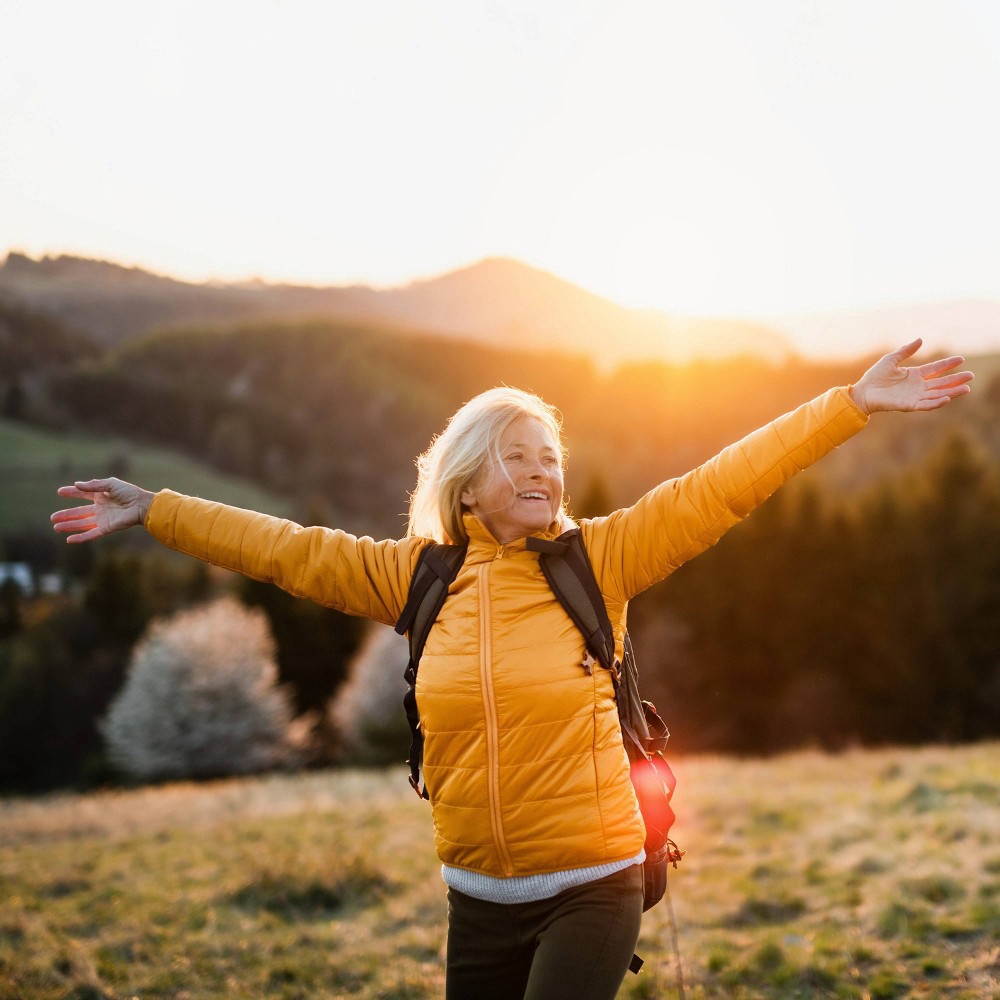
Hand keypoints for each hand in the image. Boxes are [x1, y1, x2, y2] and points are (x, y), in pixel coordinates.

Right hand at [51, 478, 155, 543]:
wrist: (142, 505)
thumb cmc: (129, 492)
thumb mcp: (110, 484)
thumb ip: (93, 485)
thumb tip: (77, 485)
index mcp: (101, 496)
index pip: (82, 494)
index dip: (72, 493)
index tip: (60, 492)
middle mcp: (100, 508)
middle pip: (79, 512)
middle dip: (66, 515)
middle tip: (52, 517)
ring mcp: (102, 519)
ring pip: (82, 524)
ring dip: (69, 526)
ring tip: (56, 527)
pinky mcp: (106, 528)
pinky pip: (91, 534)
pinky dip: (80, 537)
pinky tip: (69, 539)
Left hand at [849, 339, 973, 414]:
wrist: (863, 392)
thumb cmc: (874, 377)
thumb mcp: (891, 360)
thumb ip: (905, 351)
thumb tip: (921, 340)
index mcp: (914, 375)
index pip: (935, 369)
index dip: (947, 364)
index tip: (961, 359)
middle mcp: (917, 386)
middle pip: (941, 383)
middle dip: (956, 379)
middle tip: (971, 376)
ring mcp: (914, 396)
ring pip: (937, 394)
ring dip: (952, 392)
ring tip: (966, 389)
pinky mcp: (909, 405)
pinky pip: (925, 404)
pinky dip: (936, 402)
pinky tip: (947, 398)